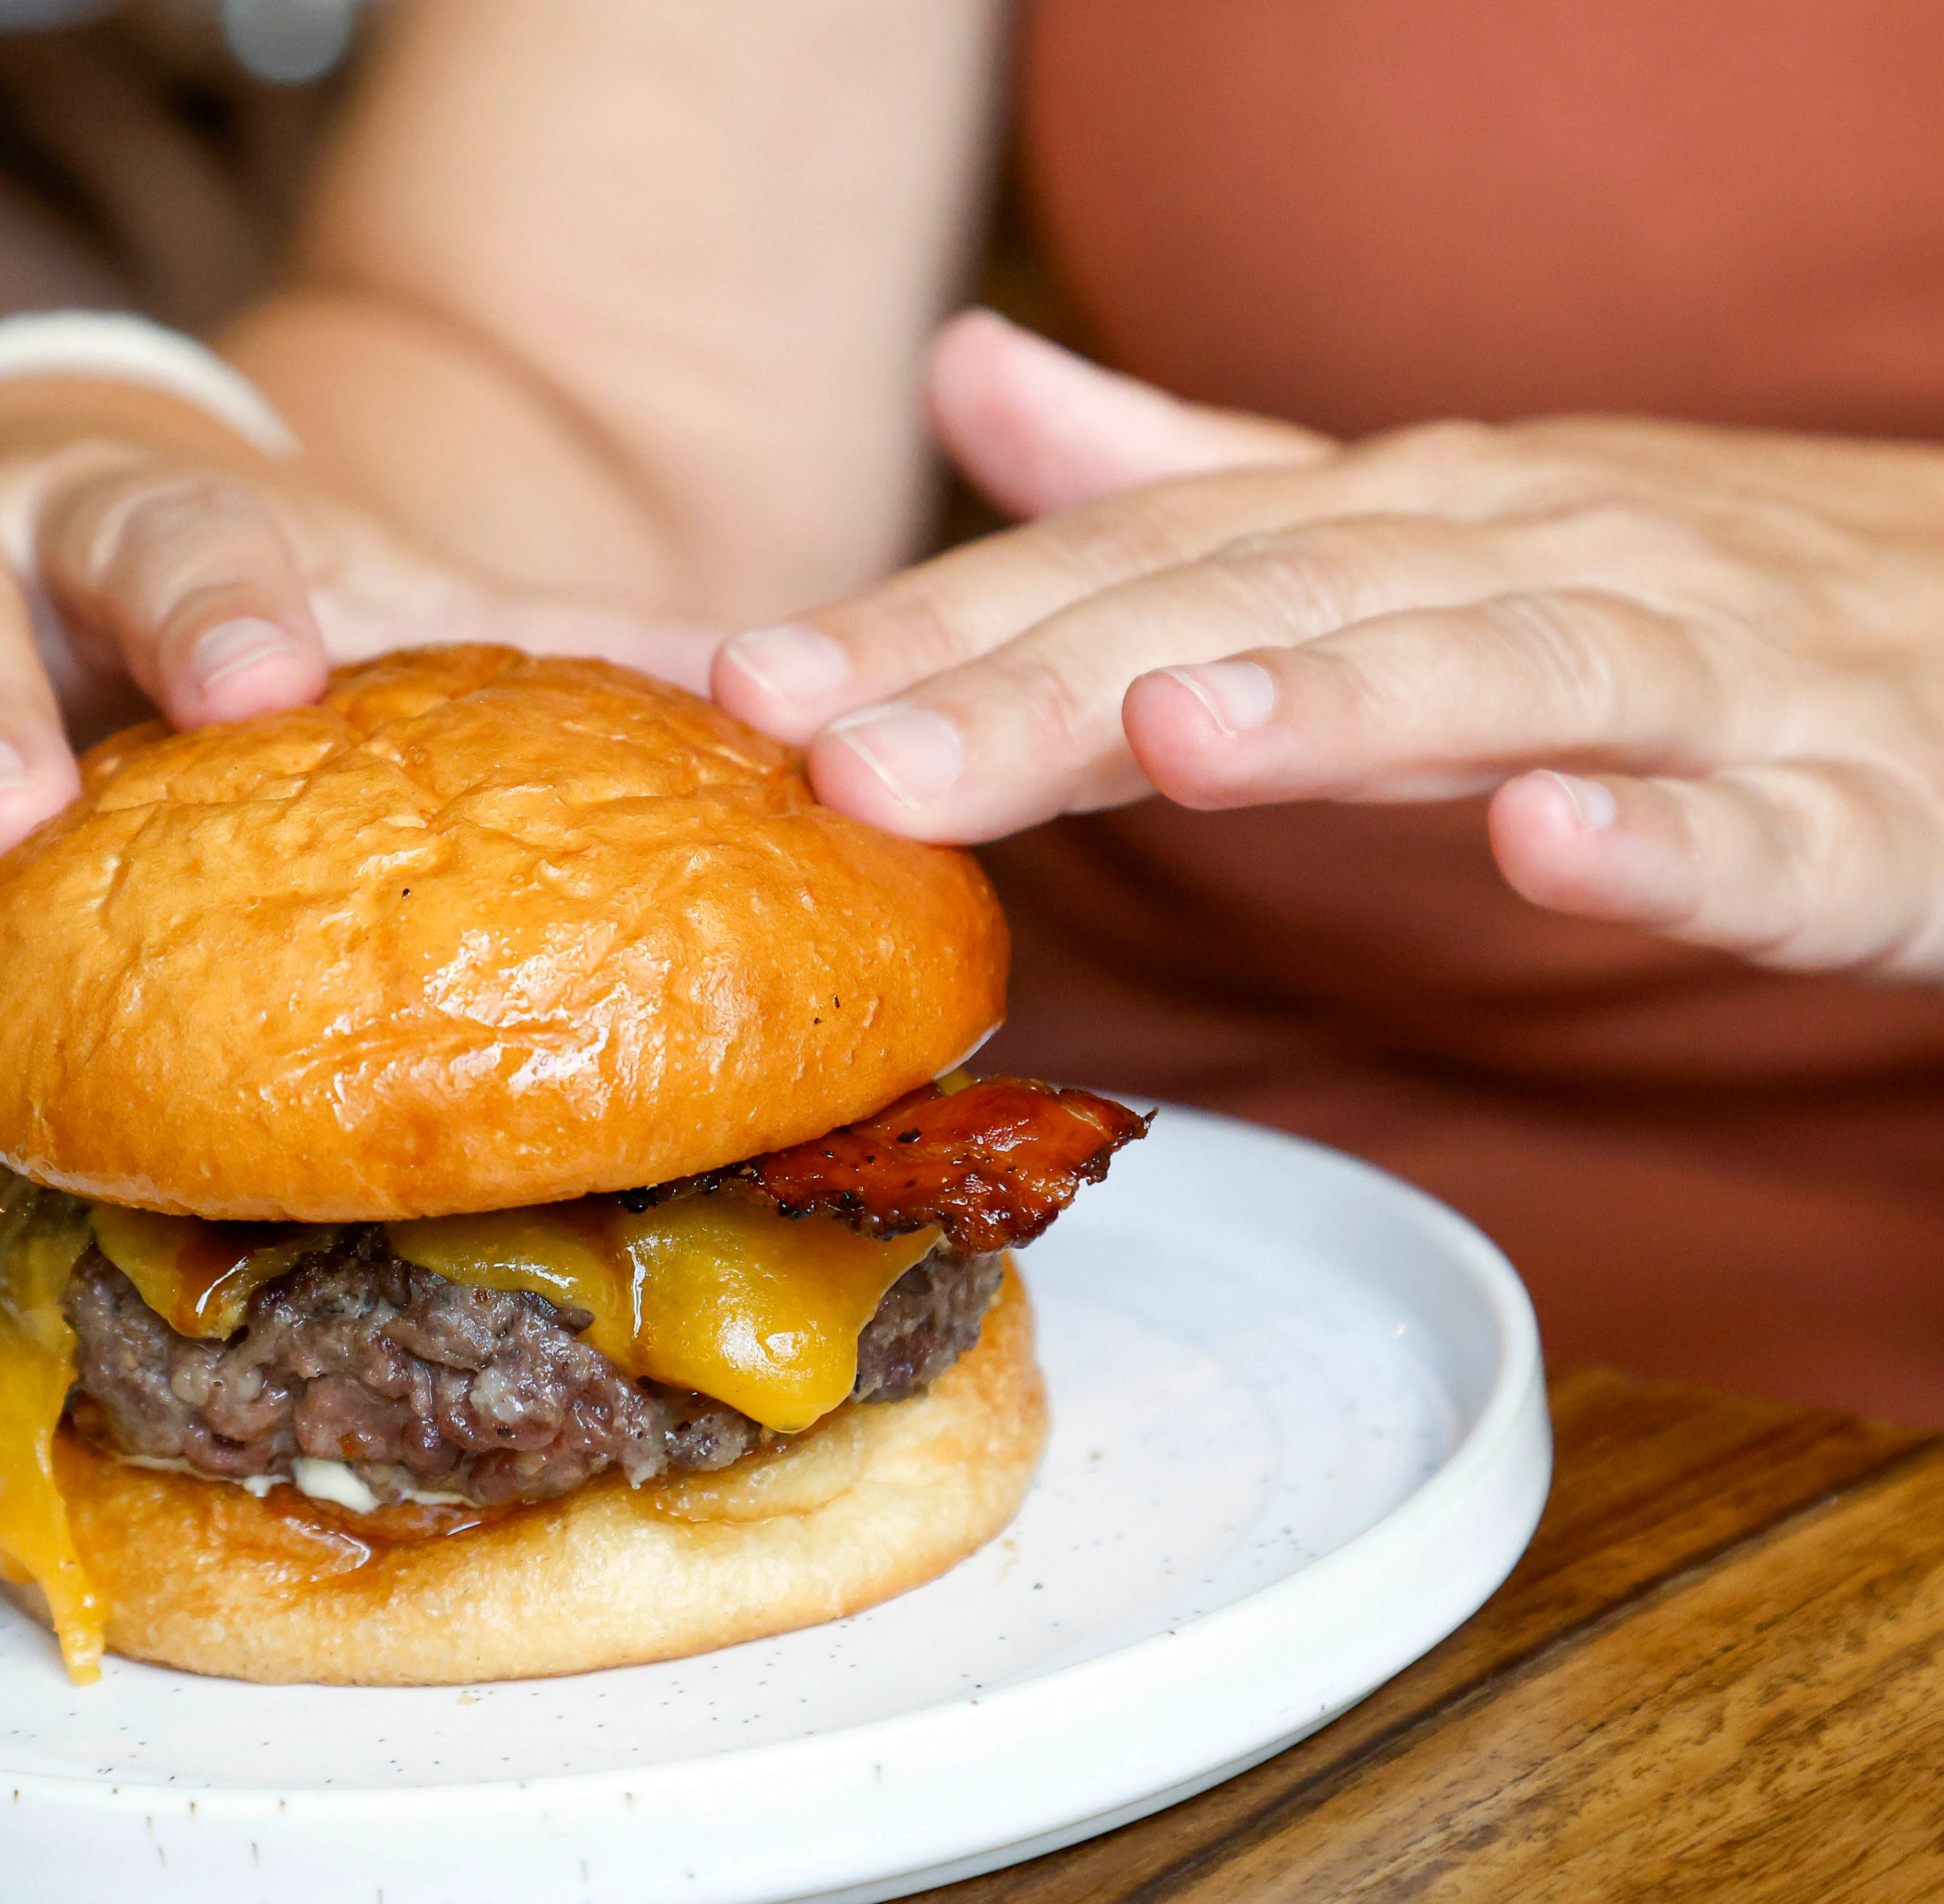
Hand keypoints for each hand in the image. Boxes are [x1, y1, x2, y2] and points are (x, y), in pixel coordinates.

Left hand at [711, 311, 1943, 977]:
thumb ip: (1198, 474)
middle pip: (1263, 613)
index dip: (938, 627)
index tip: (750, 689)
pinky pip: (1760, 824)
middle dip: (1046, 683)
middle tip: (844, 753)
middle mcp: (1531, 562)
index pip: (1131, 567)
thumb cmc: (1682, 601)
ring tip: (1163, 737)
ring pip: (1504, 678)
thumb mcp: (1417, 526)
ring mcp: (1708, 677)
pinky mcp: (1859, 804)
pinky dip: (1661, 835)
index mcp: (1405, 517)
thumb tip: (971, 377)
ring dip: (1336, 706)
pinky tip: (1553, 847)